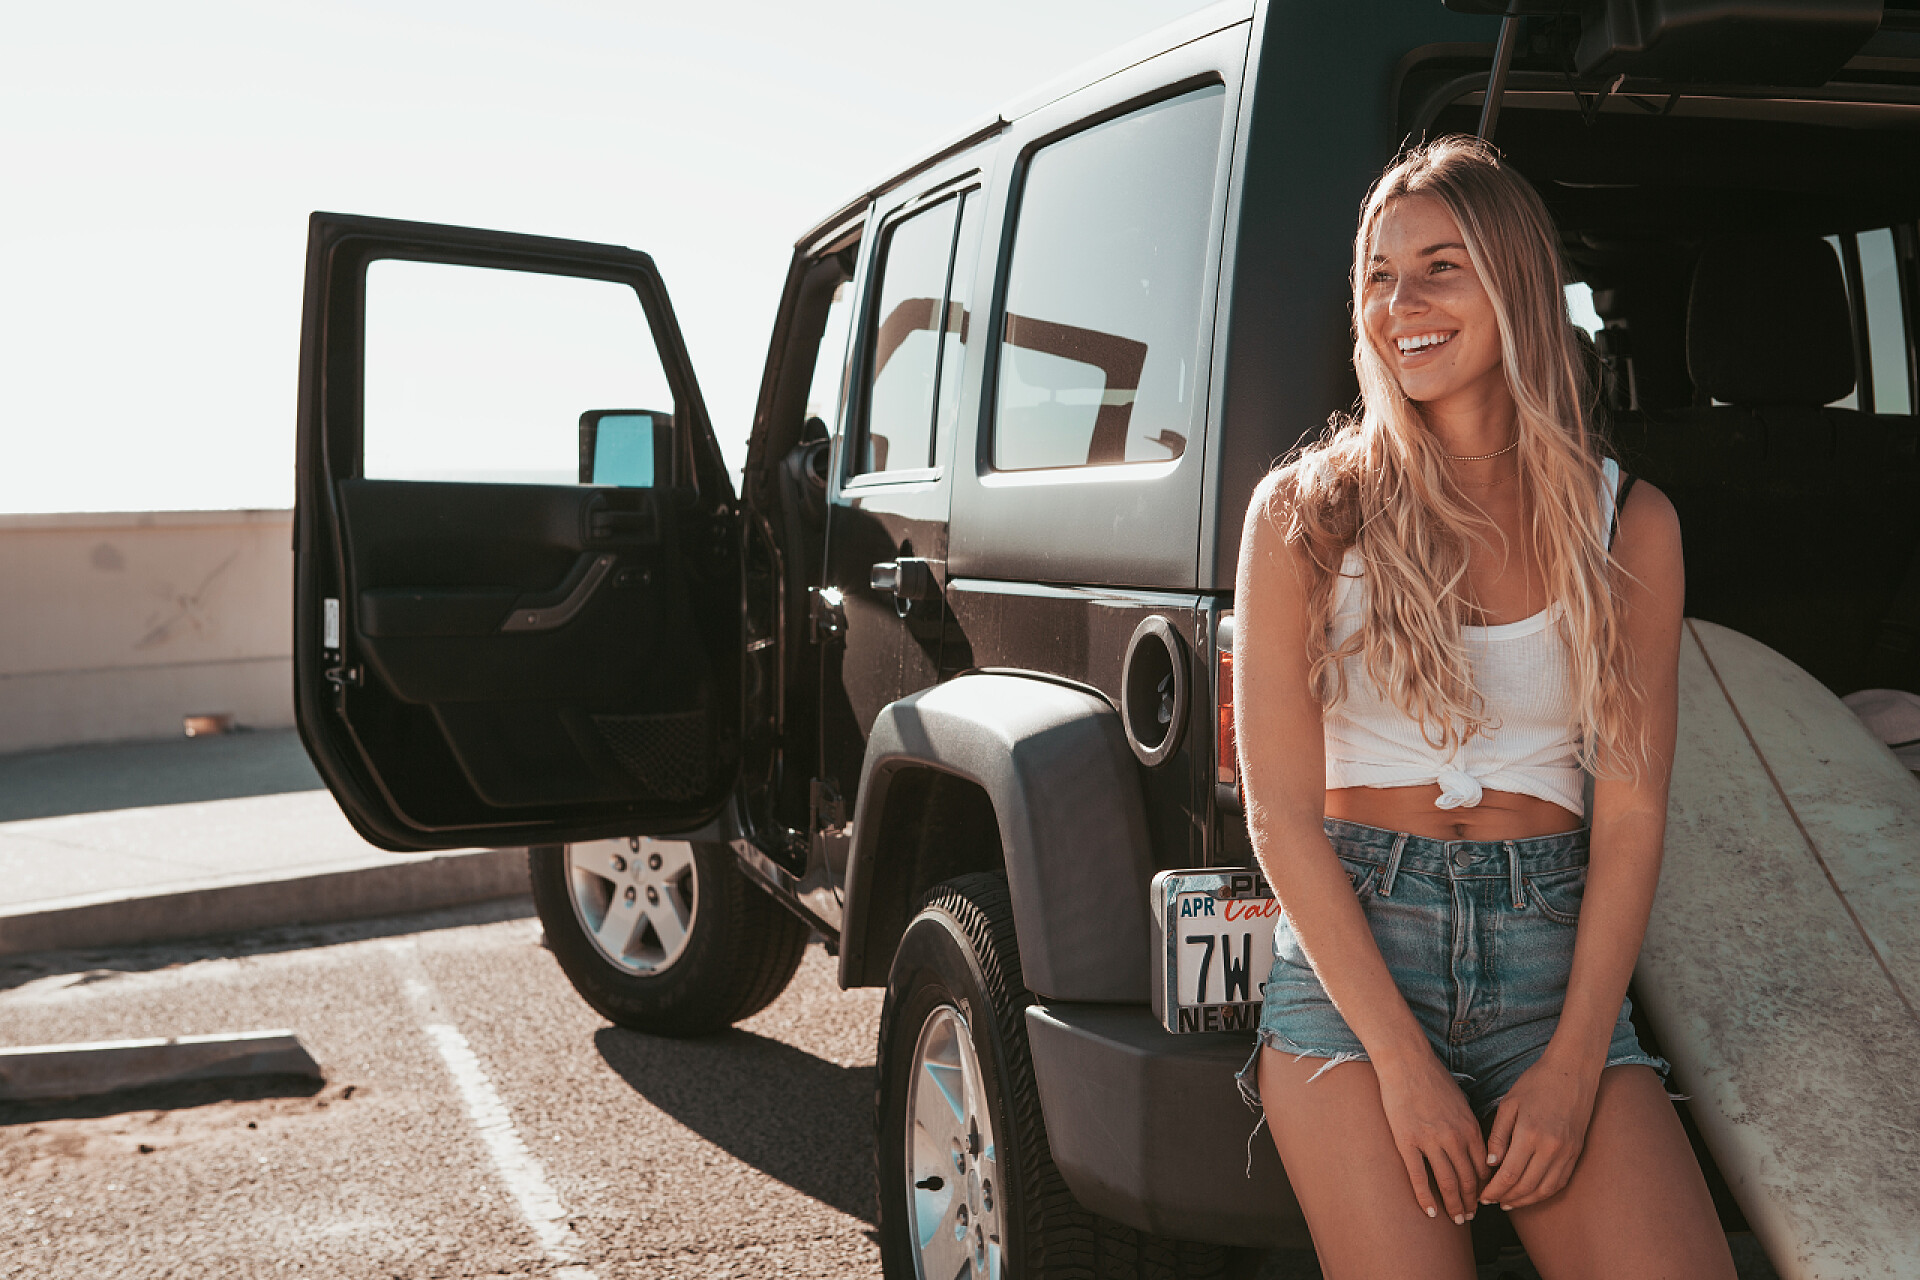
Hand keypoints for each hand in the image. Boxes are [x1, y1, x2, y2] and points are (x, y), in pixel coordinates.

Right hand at [1374, 1051, 1487, 1224]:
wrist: (1406, 1062)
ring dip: (1454, 1205)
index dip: (1484, 1188)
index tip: (1483, 1200)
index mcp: (1469, 1128)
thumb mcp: (1461, 1101)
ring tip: (1456, 1219)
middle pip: (1468, 1179)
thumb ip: (1468, 1126)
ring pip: (1447, 1182)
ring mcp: (1430, 1141)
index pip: (1484, 1168)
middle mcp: (1454, 1137)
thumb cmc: (1433, 1078)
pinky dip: (1426, 1198)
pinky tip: (1430, 1212)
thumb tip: (1473, 1147)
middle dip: (1472, 1202)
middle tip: (1470, 1216)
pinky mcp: (1407, 1141)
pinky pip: (1418, 1177)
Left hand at [1479, 1049, 1601, 1209]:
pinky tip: (1531, 1194)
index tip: (1482, 1195)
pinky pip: (1560, 1182)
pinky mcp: (1576, 1153)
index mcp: (1529, 1134)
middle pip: (1525, 1186)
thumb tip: (1491, 1164)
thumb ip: (1498, 1135)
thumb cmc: (1535, 1084)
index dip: (1493, 1190)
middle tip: (1490, 1202)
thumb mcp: (1509, 1104)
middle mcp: (1550, 1148)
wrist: (1572, 1072)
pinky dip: (1544, 1193)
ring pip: (1544, 1189)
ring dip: (1525, 1200)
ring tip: (1508, 1203)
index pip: (1508, 1175)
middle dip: (1505, 1198)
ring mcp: (1567, 1153)